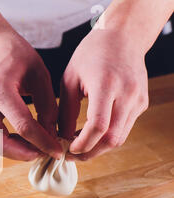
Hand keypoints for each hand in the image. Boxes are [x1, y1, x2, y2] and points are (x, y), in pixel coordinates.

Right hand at [0, 30, 62, 160]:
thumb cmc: (14, 53)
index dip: (43, 142)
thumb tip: (52, 134)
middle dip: (24, 154)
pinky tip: (24, 136)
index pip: (23, 126)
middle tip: (44, 153)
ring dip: (16, 150)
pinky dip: (9, 141)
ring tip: (36, 144)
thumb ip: (47, 106)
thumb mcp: (39, 74)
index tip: (58, 151)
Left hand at [58, 29, 148, 160]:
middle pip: (112, 138)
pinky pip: (124, 128)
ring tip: (78, 145)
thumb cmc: (90, 55)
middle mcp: (127, 94)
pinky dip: (107, 137)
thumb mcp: (69, 79)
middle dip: (90, 152)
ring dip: (99, 147)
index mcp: (106, 85)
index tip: (67, 149)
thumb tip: (61, 138)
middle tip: (71, 155)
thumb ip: (65, 111)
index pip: (98, 126)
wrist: (123, 36)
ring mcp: (138, 100)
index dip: (83, 144)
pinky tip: (91, 134)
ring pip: (120, 138)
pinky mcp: (142, 103)